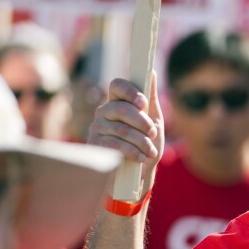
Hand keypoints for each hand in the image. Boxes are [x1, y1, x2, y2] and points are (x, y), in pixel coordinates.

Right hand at [88, 75, 163, 194]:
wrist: (138, 174)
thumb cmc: (146, 145)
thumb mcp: (154, 121)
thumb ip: (152, 99)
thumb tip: (153, 73)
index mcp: (118, 102)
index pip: (117, 85)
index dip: (130, 91)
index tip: (143, 103)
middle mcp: (104, 111)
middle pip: (121, 108)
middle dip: (142, 122)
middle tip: (154, 133)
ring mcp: (97, 127)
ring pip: (121, 129)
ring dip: (141, 141)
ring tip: (150, 151)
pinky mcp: (94, 145)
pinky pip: (114, 144)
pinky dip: (132, 151)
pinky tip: (141, 157)